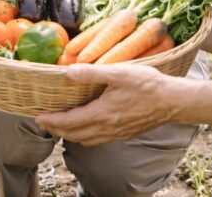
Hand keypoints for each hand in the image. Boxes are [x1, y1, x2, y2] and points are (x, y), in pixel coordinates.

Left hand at [36, 64, 179, 145]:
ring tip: (60, 126)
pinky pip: (98, 140)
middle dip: (56, 129)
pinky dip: (84, 136)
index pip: (70, 121)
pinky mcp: (124, 134)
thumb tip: (68, 71)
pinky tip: (85, 127)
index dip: (52, 120)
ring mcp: (116, 133)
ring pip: (86, 140)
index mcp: (102, 113)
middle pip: (74, 134)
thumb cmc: (148, 84)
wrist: (173, 101)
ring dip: (70, 134)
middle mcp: (107, 128)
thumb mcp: (119, 73)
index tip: (38, 117)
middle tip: (43, 122)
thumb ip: (92, 73)